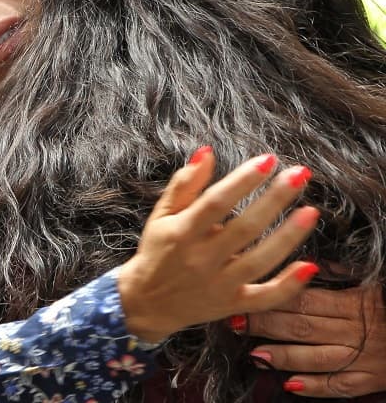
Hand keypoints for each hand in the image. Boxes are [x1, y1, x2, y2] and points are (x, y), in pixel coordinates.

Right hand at [117, 146, 319, 343]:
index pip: (216, 202)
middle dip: (274, 199)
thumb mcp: (161, 214)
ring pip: (260, 260)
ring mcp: (218, 285)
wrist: (147, 303)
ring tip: (311, 211)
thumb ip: (183, 184)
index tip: (268, 160)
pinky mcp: (231, 305)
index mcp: (182, 232)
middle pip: (244, 228)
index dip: (243, 180)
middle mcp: (201, 259)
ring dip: (288, 236)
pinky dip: (289, 285)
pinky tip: (310, 265)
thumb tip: (207, 152)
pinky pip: (264, 297)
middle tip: (300, 174)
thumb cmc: (157, 250)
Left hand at [246, 285, 385, 396]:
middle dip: (266, 325)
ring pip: (317, 359)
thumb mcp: (377, 281)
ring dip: (284, 357)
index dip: (273, 297)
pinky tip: (292, 386)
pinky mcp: (373, 380)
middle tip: (236, 322)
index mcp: (356, 302)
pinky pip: (341, 386)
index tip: (245, 294)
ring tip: (256, 355)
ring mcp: (365, 358)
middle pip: (303, 327)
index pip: (305, 299)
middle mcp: (357, 331)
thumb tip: (311, 263)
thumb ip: (344, 274)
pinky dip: (316, 387)